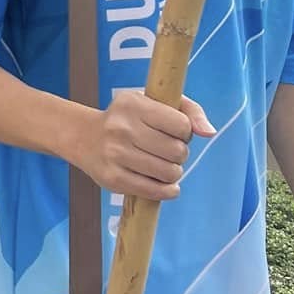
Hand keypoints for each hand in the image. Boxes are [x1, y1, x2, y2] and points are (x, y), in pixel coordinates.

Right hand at [73, 88, 216, 201]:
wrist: (83, 137)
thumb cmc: (127, 118)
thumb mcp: (153, 102)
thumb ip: (189, 111)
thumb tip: (210, 133)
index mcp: (134, 104)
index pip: (182, 125)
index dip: (185, 132)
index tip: (174, 132)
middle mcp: (122, 128)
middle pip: (178, 151)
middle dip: (180, 154)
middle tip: (167, 151)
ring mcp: (116, 155)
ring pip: (169, 173)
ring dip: (174, 172)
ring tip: (164, 166)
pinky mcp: (112, 179)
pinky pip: (155, 191)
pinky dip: (167, 191)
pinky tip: (165, 185)